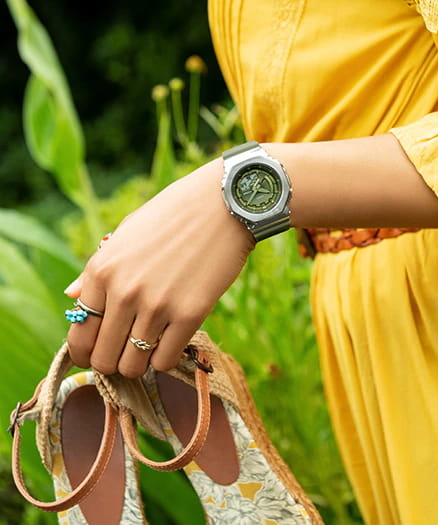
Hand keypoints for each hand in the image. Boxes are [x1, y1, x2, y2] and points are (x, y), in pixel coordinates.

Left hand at [66, 158, 253, 376]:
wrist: (222, 204)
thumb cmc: (172, 216)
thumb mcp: (125, 234)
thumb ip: (96, 270)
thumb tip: (72, 295)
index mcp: (102, 270)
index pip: (79, 333)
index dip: (85, 352)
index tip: (97, 353)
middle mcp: (124, 291)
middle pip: (102, 358)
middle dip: (111, 363)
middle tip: (126, 353)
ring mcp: (157, 305)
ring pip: (133, 366)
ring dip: (139, 363)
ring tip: (150, 346)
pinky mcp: (190, 314)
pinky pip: (165, 361)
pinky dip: (165, 359)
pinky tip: (171, 341)